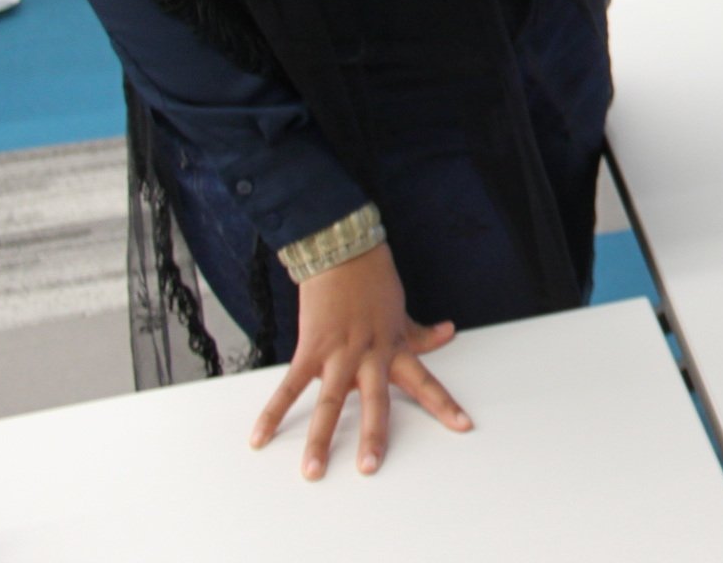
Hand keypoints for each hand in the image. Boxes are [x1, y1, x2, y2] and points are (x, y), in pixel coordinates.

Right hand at [247, 243, 471, 477]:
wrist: (342, 252)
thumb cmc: (372, 281)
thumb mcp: (400, 310)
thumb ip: (419, 333)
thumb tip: (448, 333)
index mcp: (395, 348)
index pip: (426, 381)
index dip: (445, 404)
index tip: (463, 426)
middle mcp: (370, 354)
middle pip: (376, 400)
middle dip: (374, 435)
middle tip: (371, 466)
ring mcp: (339, 353)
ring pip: (331, 401)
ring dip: (320, 437)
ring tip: (313, 469)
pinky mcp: (310, 349)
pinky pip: (290, 386)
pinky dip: (273, 412)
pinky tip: (259, 437)